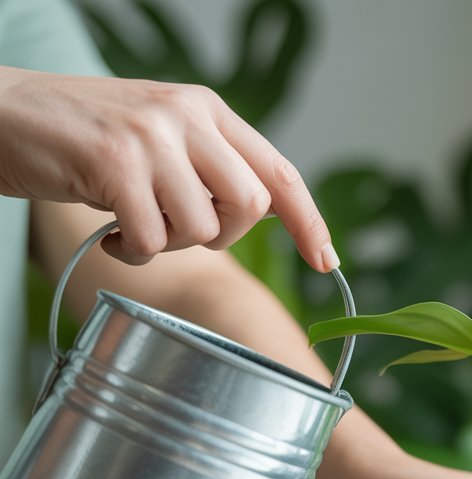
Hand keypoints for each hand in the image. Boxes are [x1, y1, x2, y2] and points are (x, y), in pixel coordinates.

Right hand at [0, 67, 334, 270]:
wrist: (3, 115)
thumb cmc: (85, 140)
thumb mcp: (161, 139)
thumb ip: (210, 167)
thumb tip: (264, 214)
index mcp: (208, 110)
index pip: (279, 172)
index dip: (308, 221)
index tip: (325, 260)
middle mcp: (187, 116)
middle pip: (249, 206)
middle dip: (222, 237)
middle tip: (177, 229)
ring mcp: (152, 137)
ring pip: (202, 227)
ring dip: (169, 245)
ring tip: (133, 224)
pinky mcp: (115, 163)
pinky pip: (153, 238)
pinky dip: (134, 252)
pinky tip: (111, 234)